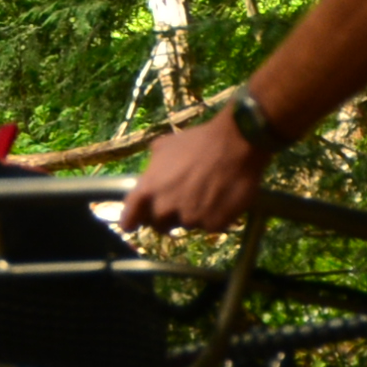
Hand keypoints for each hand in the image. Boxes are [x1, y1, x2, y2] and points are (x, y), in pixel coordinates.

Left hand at [116, 117, 266, 235]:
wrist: (236, 143)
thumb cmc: (199, 140)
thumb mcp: (166, 145)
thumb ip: (154, 164)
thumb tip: (151, 171)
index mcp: (149, 188)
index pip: (130, 216)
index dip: (131, 221)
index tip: (133, 225)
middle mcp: (165, 207)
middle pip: (159, 224)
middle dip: (168, 216)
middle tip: (182, 202)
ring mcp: (190, 218)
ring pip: (187, 224)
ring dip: (193, 214)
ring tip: (207, 194)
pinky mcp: (212, 224)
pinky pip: (210, 226)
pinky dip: (215, 217)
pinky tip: (222, 200)